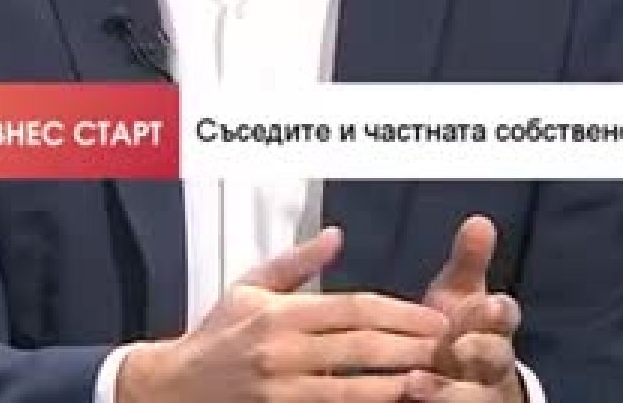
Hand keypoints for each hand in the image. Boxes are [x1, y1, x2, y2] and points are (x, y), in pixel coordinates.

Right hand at [118, 226, 451, 401]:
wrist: (174, 388)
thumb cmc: (214, 337)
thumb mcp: (248, 288)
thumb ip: (295, 263)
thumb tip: (335, 236)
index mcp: (278, 313)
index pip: (352, 308)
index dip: (400, 313)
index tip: (434, 318)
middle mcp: (281, 351)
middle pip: (361, 346)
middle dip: (412, 346)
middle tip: (448, 347)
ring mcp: (282, 390)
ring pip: (354, 387)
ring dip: (399, 383)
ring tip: (434, 379)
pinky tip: (392, 400)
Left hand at [404, 215, 525, 401]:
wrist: (457, 384)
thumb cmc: (458, 332)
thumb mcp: (461, 296)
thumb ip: (469, 262)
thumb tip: (479, 220)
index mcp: (494, 328)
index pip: (505, 316)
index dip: (499, 311)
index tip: (488, 302)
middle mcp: (492, 364)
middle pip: (495, 357)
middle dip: (478, 350)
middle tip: (454, 347)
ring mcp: (479, 393)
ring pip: (474, 395)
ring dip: (446, 389)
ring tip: (415, 382)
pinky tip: (405, 396)